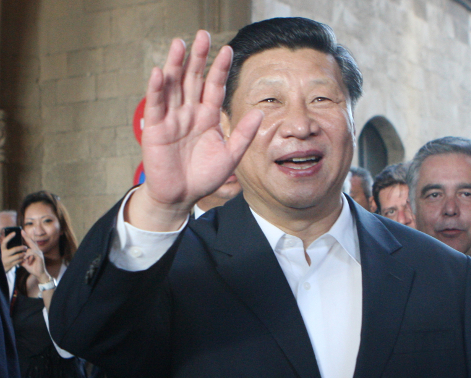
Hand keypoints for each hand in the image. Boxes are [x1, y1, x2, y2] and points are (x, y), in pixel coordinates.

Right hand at [1, 231, 26, 272]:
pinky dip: (22, 259)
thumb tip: (14, 237)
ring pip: (18, 256)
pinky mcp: (10, 265)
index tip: (14, 233)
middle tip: (26, 247)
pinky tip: (23, 258)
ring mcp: (7, 260)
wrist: (1, 268)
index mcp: (2, 250)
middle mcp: (3, 255)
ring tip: (25, 253)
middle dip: (21, 248)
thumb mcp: (4, 252)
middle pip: (14, 249)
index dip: (9, 237)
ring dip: (23, 254)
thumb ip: (8, 247)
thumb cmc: (4, 258)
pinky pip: (18, 261)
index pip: (4, 242)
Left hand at [20, 230, 49, 283]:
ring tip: (26, 262)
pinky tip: (27, 261)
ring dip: (25, 256)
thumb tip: (17, 256)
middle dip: (26, 237)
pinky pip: (32, 254)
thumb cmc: (33, 268)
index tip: (22, 232)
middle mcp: (37, 251)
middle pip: (31, 242)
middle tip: (22, 231)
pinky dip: (28, 257)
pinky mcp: (39, 257)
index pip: (30, 243)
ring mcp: (39, 253)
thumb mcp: (25, 262)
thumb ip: (21, 258)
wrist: (39, 274)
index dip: (26, 237)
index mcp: (34, 251)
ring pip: (30, 250)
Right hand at [129, 30, 262, 230]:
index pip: (214, 87)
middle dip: (198, 58)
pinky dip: (157, 89)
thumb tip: (260, 113)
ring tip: (180, 44)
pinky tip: (160, 72)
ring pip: (173, 86)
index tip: (228, 49)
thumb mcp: (230, 155)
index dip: (220, 69)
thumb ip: (243, 134)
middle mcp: (189, 112)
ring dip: (175, 65)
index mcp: (208, 116)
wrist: (182, 196)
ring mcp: (172, 118)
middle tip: (203, 35)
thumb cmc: (205, 176)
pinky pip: (156, 105)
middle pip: (193, 79)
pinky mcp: (155, 128)